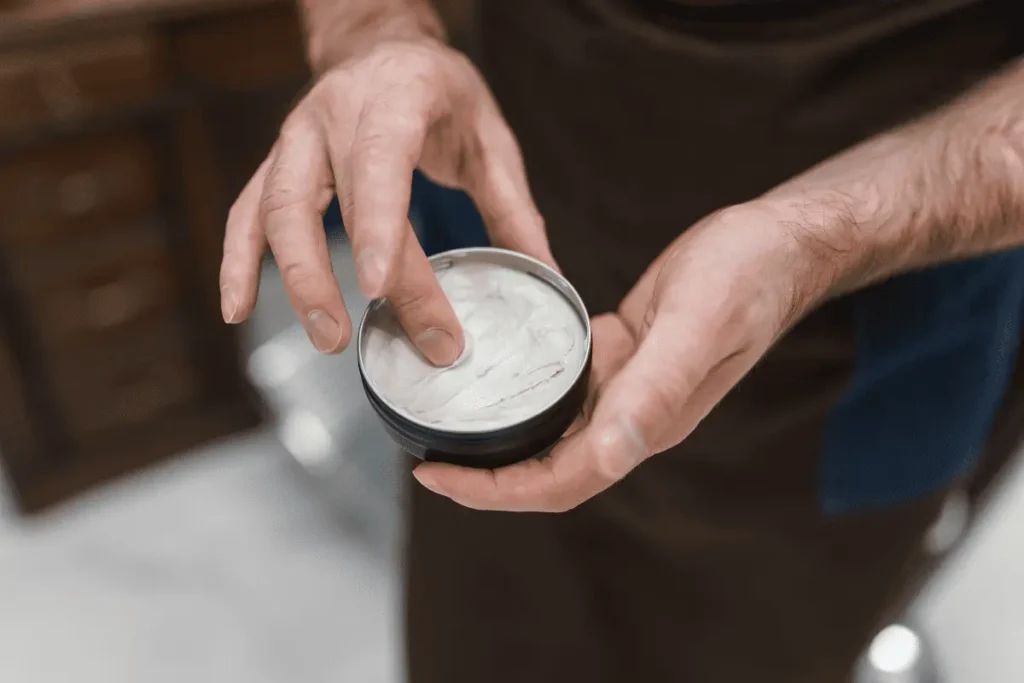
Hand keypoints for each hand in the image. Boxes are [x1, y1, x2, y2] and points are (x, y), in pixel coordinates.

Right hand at [219, 39, 552, 364]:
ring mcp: (297, 138)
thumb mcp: (487, 136)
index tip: (382, 291)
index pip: (380, 164)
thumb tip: (544, 276)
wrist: (383, 47)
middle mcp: (335, 115)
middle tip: (363, 341)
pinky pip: (246, 212)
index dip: (378, 228)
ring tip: (326, 338)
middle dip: (341, 278)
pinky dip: (239, 261)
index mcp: (396, 99)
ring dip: (295, 279)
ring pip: (276, 210)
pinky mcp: (278, 162)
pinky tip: (238, 308)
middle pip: (327, 204)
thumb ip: (512, 207)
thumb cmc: (438, 91)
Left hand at [413, 200, 844, 510]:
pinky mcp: (622, 357)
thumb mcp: (696, 325)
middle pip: (549, 470)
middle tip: (424, 462)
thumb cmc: (745, 278)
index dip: (497, 491)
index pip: (561, 480)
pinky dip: (523, 393)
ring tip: (442, 424)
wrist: (776, 244)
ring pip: (553, 434)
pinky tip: (491, 374)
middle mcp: (633, 416)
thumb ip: (656, 390)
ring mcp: (628, 388)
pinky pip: (565, 390)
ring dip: (500, 440)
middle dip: (486, 478)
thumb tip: (612, 455)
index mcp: (647, 422)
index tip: (436, 478)